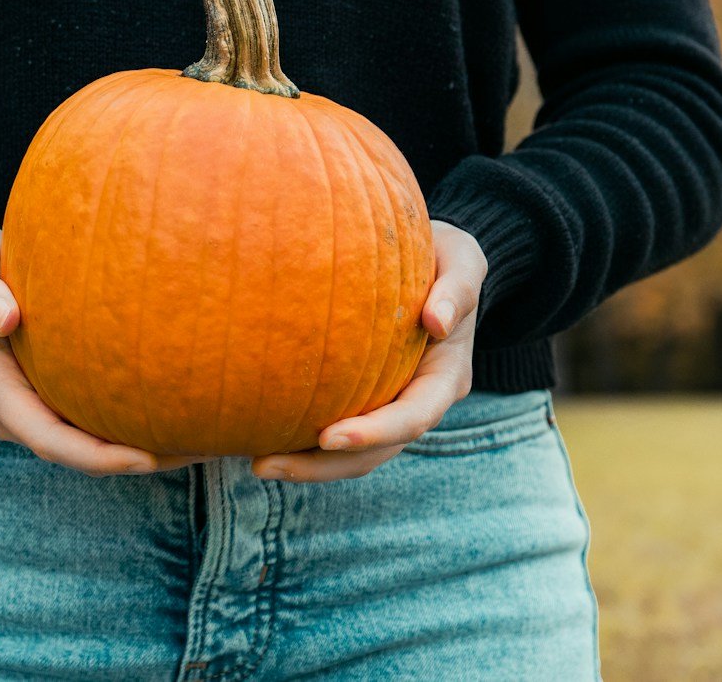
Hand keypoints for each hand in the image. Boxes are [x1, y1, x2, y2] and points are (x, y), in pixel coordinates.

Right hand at [0, 222, 207, 476]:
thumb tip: (7, 320)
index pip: (48, 440)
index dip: (98, 456)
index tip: (146, 459)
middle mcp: (12, 410)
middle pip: (77, 454)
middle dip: (132, 461)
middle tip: (194, 454)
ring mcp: (30, 407)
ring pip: (86, 444)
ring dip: (137, 450)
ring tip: (198, 443)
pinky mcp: (47, 395)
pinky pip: (88, 421)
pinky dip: (126, 426)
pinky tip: (173, 415)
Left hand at [251, 219, 486, 481]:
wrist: (436, 264)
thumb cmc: (447, 257)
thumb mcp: (464, 259)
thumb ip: (458, 288)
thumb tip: (436, 322)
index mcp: (447, 377)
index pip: (413, 417)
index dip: (373, 432)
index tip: (327, 437)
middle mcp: (419, 400)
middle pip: (376, 451)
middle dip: (323, 464)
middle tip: (265, 465)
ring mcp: (392, 403)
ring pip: (354, 453)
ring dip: (307, 464)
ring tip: (257, 463)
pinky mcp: (367, 397)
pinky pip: (338, 429)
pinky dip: (304, 441)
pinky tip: (262, 436)